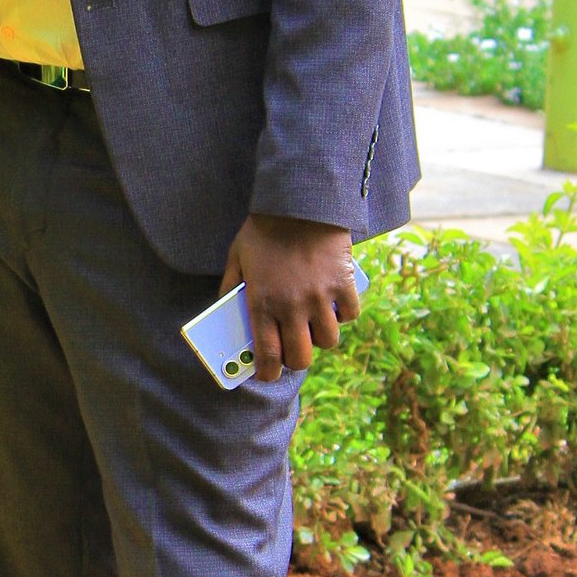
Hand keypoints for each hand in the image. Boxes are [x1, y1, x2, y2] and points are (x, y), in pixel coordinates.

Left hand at [220, 213, 359, 381]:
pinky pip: (349, 315)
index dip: (269, 373)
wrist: (300, 201)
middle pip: (301, 357)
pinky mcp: (343, 284)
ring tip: (315, 324)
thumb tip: (227, 307)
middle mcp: (291, 307)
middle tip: (294, 349)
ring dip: (321, 337)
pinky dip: (343, 314)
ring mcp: (320, 298)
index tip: (269, 375)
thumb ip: (231, 285)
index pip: (267, 356)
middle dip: (297, 359)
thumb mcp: (236, 256)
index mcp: (261, 304)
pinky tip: (335, 304)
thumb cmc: (263, 229)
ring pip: (329, 341)